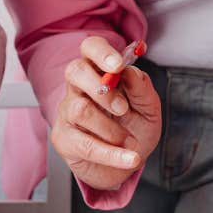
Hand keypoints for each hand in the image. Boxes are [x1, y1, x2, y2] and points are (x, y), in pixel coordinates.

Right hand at [51, 36, 160, 190]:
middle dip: (100, 88)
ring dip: (111, 128)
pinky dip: (111, 154)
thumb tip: (131, 72)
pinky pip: (84, 144)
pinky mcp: (64, 138)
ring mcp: (67, 112)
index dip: (101, 52)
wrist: (126, 164)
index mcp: (99, 72)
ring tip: (128, 140)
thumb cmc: (134, 129)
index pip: (91, 48)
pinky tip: (128, 158)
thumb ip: (142, 89)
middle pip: (75, 71)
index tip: (118, 65)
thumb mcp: (148, 109)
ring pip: (80, 109)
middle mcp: (79, 88)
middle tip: (123, 108)